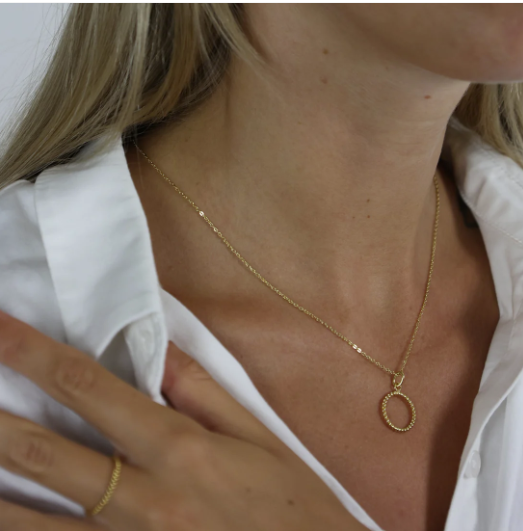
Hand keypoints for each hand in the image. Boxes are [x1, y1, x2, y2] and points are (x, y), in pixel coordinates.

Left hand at [0, 310, 366, 529]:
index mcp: (176, 449)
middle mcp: (140, 498)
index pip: (89, 387)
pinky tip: (12, 511)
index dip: (34, 353)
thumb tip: (153, 349)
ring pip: (27, 522)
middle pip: (41, 452)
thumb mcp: (257, 436)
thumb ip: (201, 390)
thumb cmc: (289, 502)